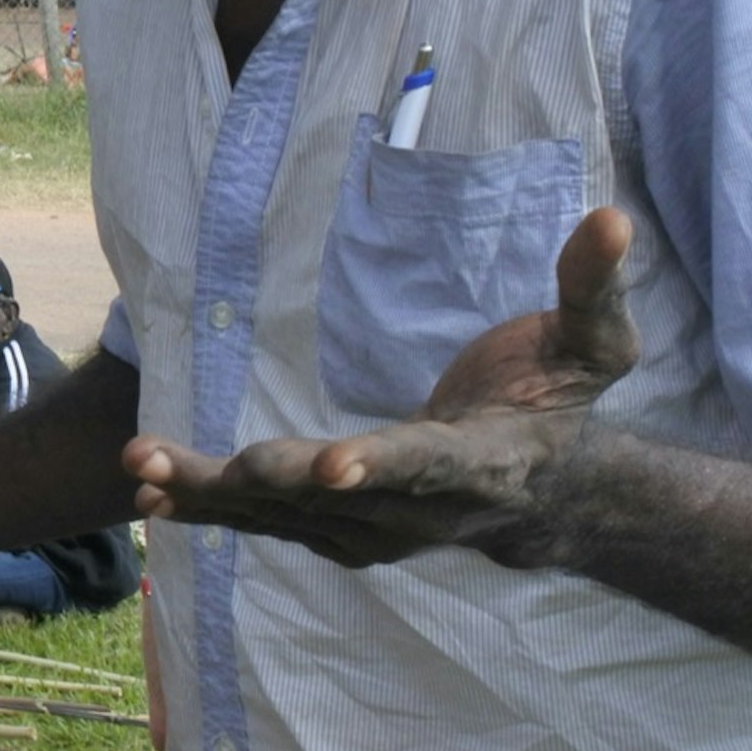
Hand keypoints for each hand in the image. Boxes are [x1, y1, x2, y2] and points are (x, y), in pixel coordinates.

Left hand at [124, 206, 638, 570]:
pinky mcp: (342, 533)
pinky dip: (214, 512)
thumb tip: (611, 216)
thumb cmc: (561, 398)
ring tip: (140, 469)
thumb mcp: (597, 344)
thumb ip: (593, 286)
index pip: (425, 462)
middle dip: (255, 482)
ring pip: (284, 518)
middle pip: (329, 498)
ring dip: (210, 496)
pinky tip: (153, 496)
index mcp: (480, 461)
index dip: (380, 465)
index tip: (331, 463)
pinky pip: (270, 525)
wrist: (545, 490)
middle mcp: (421, 511)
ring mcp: (378, 531)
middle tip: (182, 464)